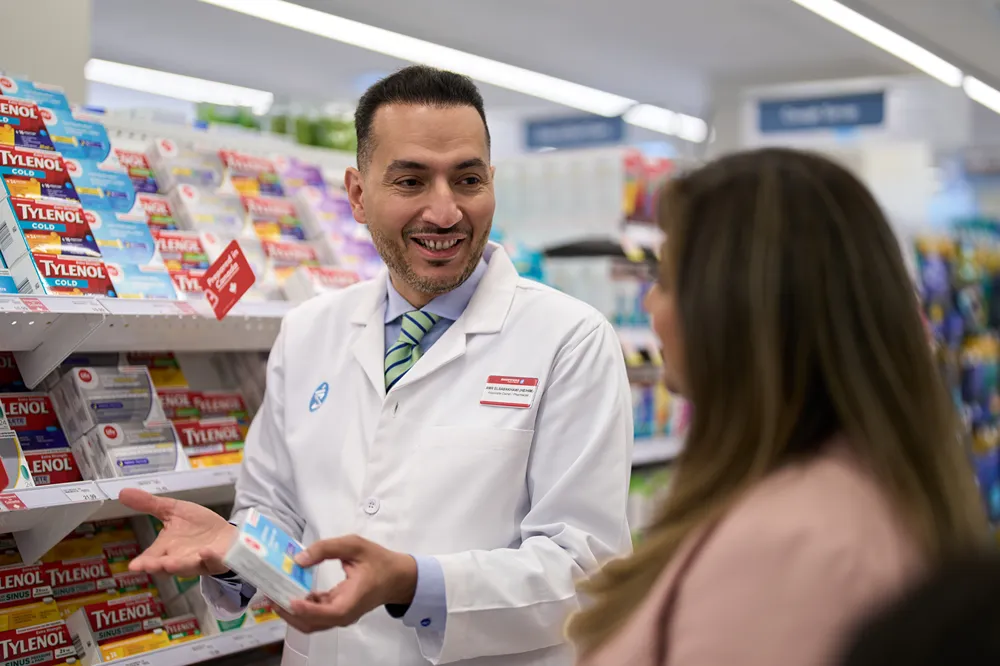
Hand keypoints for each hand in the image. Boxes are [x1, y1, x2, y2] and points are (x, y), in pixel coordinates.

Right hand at [119, 489, 235, 576]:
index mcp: (166, 549)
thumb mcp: (174, 511)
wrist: (226, 534)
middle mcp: (180, 559)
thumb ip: (150, 504)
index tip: (134, 566)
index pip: (151, 558)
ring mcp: (199, 561)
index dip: (143, 563)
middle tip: (147, 566)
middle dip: (157, 566)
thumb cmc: (197, 526)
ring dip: (179, 565)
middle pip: (167, 566)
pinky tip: (205, 552)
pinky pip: (214, 562)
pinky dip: (210, 558)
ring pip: (187, 567)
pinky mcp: (218, 561)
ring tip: (169, 563)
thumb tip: (122, 492)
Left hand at [277, 535, 416, 633]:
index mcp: (353, 599)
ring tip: (275, 594)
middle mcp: (345, 614)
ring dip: (292, 612)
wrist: (398, 578)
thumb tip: (299, 558)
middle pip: (313, 623)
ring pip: (312, 623)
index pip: (329, 612)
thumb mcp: (355, 545)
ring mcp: (341, 616)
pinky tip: (292, 591)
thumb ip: (327, 548)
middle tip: (270, 595)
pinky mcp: (338, 613)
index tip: (290, 599)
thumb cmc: (379, 561)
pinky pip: (316, 616)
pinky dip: (302, 608)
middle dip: (289, 612)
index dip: (308, 609)